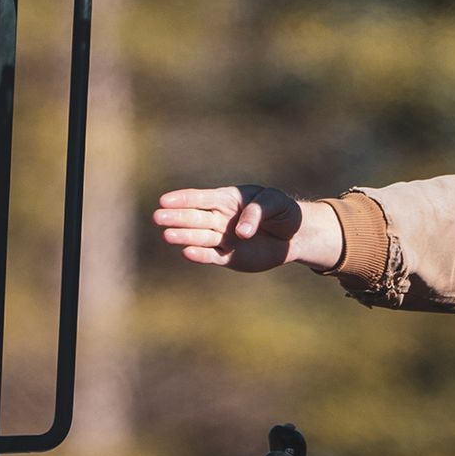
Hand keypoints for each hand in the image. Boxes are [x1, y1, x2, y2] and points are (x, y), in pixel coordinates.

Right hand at [154, 184, 336, 272]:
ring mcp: (223, 238)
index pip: (201, 198)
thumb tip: (240, 232)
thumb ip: (256, 212)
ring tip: (167, 235)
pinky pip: (211, 256)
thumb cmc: (283, 212)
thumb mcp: (275, 203)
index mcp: (227, 199)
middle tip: (158, 217)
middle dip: (177, 217)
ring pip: (199, 237)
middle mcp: (220, 218)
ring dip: (183, 236)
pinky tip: (187, 253)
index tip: (165, 200)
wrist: (295, 236)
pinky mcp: (228, 257)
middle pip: (195, 217)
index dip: (183, 199)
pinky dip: (200, 255)